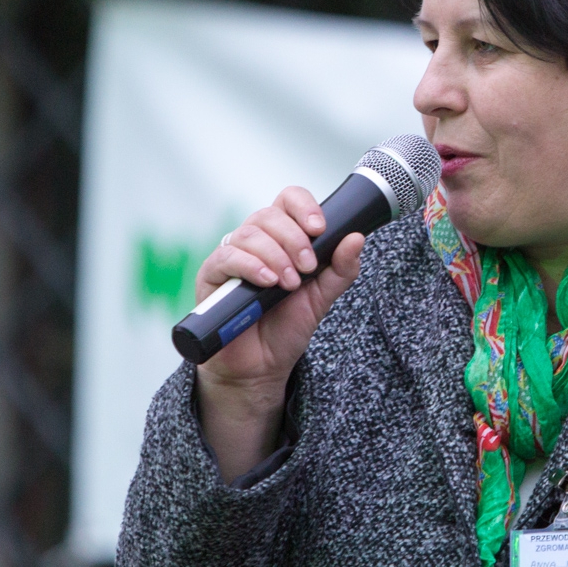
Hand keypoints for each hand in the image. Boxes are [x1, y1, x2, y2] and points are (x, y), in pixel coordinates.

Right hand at [193, 187, 364, 479]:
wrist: (260, 367)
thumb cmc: (286, 328)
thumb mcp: (322, 298)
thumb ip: (340, 270)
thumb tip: (356, 237)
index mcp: (282, 238)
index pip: (288, 199)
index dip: (304, 206)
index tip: (320, 228)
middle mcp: (255, 241)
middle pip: (269, 214)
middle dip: (294, 239)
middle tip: (307, 269)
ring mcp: (231, 256)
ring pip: (249, 233)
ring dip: (276, 255)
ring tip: (289, 284)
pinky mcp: (211, 276)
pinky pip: (226, 256)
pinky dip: (251, 266)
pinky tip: (268, 282)